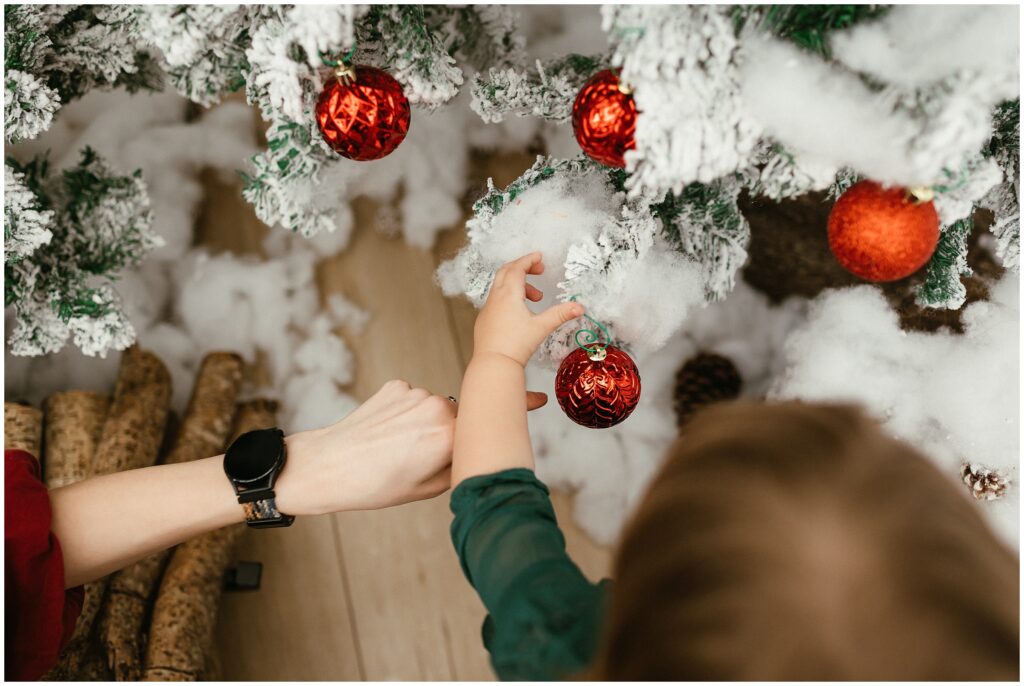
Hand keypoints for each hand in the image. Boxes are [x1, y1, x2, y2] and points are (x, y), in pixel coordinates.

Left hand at [275, 380, 455, 515]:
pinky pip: (412, 398)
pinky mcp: (396, 386)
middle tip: (423, 456)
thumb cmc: (375, 484)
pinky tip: (387, 430)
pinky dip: (404, 411)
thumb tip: (472, 452)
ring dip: (425, 421)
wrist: (329, 465)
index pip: (478, 436)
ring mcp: (415, 393)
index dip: (467, 449)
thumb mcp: (428, 490)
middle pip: (458, 418)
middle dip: (447, 433)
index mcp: (450, 436)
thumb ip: (459, 467)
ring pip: (434, 407)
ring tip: (399, 445)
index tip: (452, 459)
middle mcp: (438, 407)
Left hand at [474, 252, 584, 366]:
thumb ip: (560, 314)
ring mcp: (488, 309)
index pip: (517, 268)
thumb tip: (579, 307)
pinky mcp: (484, 321)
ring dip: (518, 285)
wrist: (493, 364)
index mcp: (508, 294)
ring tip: (536, 298)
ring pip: (501, 287)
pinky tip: (520, 312)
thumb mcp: (542, 327)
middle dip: (523, 268)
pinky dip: (509, 298)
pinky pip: (496, 300)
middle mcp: (495, 298)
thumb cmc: (515, 345)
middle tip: (538, 271)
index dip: (529, 260)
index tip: (539, 257)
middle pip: (506, 272)